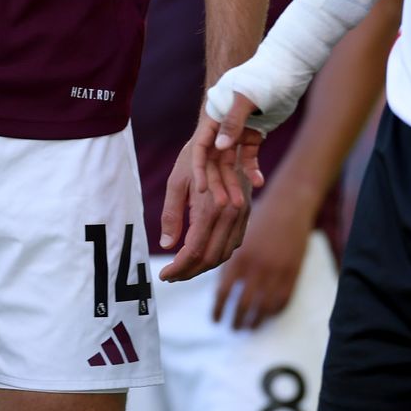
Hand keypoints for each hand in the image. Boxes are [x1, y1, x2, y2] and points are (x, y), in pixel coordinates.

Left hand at [158, 117, 255, 282]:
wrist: (227, 134)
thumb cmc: (195, 155)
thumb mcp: (176, 181)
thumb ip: (172, 215)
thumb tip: (166, 245)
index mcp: (211, 208)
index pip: (194, 251)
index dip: (178, 268)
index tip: (163, 275)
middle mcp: (230, 214)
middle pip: (210, 257)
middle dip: (189, 271)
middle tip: (170, 276)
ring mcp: (241, 214)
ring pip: (224, 253)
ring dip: (203, 266)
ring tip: (183, 269)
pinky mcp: (247, 212)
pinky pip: (233, 243)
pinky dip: (216, 254)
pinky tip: (202, 255)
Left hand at [213, 187, 314, 328]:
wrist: (289, 203)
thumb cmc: (257, 215)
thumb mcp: (236, 230)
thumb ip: (224, 254)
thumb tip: (209, 276)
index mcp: (239, 255)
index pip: (223, 291)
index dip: (217, 308)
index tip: (214, 318)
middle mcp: (256, 266)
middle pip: (240, 303)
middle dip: (232, 318)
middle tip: (227, 325)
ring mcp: (276, 271)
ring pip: (260, 307)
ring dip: (250, 321)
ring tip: (243, 326)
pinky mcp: (293, 273)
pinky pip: (280, 302)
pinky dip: (271, 312)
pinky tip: (264, 315)